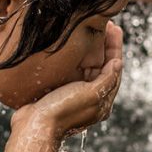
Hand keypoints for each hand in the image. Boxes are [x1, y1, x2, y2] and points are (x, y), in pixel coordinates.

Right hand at [11, 23, 123, 139]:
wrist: (34, 126)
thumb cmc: (62, 111)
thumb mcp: (90, 94)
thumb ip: (106, 79)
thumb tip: (118, 63)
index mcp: (102, 102)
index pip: (114, 70)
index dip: (115, 48)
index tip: (115, 29)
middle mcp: (91, 98)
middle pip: (104, 67)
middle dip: (106, 46)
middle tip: (107, 25)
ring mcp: (76, 95)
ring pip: (89, 67)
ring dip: (93, 49)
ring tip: (93, 31)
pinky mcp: (61, 92)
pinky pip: (75, 71)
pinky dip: (78, 57)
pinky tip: (75, 46)